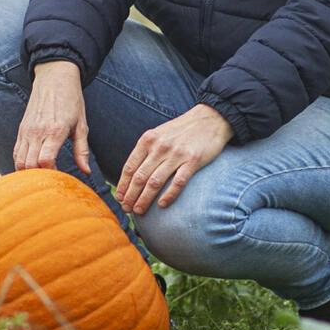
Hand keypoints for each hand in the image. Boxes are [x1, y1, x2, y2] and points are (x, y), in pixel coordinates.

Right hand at [13, 61, 91, 173]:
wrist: (54, 78)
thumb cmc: (71, 101)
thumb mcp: (81, 125)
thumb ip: (82, 150)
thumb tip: (86, 172)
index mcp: (55, 131)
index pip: (45, 161)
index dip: (52, 173)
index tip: (60, 176)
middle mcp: (37, 132)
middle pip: (29, 164)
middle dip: (39, 176)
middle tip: (51, 178)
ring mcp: (26, 131)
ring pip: (19, 161)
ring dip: (28, 171)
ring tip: (42, 174)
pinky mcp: (21, 129)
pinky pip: (16, 152)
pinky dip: (21, 163)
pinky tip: (32, 166)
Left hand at [115, 105, 232, 214]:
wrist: (210, 119)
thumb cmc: (181, 130)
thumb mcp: (158, 134)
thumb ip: (146, 151)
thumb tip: (132, 174)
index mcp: (148, 140)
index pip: (130, 167)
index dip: (122, 185)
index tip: (119, 198)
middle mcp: (159, 147)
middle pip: (140, 177)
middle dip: (130, 196)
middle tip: (126, 208)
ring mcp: (176, 154)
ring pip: (155, 182)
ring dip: (144, 199)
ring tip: (139, 211)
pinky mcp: (193, 160)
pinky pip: (178, 182)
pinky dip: (168, 195)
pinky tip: (162, 205)